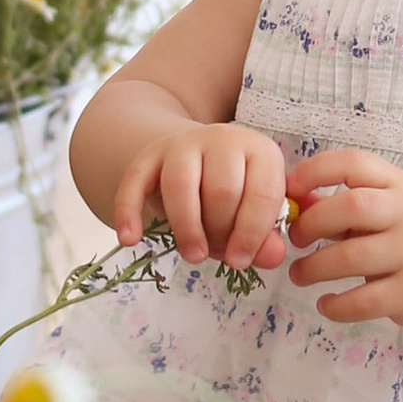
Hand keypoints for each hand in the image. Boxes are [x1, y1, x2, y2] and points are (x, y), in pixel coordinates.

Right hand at [116, 121, 291, 270]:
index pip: (262, 194)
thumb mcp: (253, 208)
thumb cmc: (232, 191)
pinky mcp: (149, 155)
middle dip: (218, 231)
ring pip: (181, 185)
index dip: (251, 234)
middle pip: (222, 191)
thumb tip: (272, 257)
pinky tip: (130, 239)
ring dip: (186, 227)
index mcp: (260, 151)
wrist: (194, 155)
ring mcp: (183, 143)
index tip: (240, 262)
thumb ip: (265, 237)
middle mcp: (223, 139)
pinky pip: (135, 183)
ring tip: (192, 255)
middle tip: (214, 253)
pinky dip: (129, 211)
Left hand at [286, 145, 402, 327]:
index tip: (289, 189)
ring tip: (300, 274)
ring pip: (351, 257)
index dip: (315, 172)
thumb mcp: (386, 206)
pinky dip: (335, 305)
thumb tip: (293, 202)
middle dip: (312, 223)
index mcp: (400, 185)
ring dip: (313, 268)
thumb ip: (342, 203)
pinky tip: (326, 303)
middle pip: (352, 206)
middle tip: (296, 239)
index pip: (354, 163)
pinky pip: (363, 301)